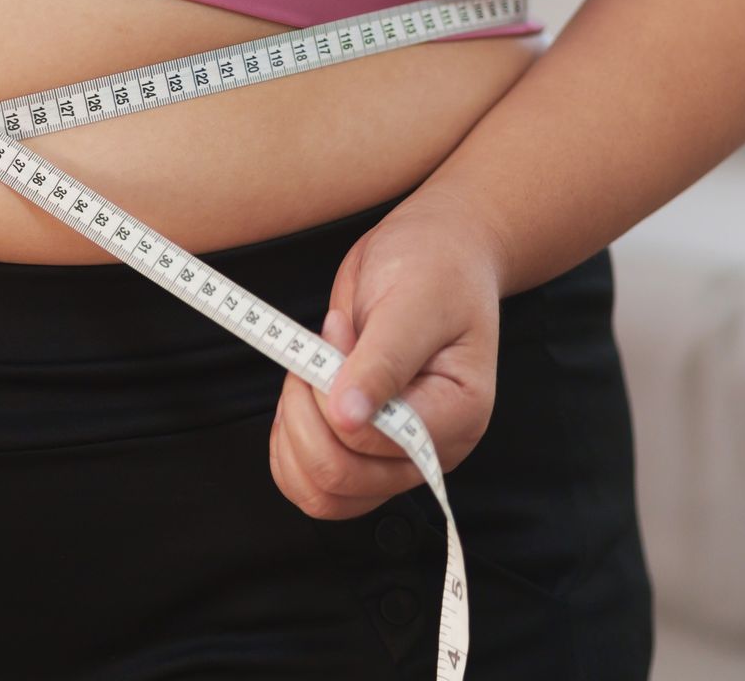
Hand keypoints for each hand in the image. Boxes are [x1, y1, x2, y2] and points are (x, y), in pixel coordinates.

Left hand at [268, 193, 505, 519]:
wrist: (436, 250)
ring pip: (321, 493)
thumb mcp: (413, 301)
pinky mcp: (365, 448)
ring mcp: (395, 454)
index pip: (372, 444)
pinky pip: (312, 482)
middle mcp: (429, 448)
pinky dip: (288, 444)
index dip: (330, 394)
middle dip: (304, 413)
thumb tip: (347, 417)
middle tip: (314, 352)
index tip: (335, 332)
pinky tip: (300, 395)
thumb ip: (380, 362)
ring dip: (292, 431)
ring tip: (310, 371)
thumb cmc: (435, 266)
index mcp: (456, 415)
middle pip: (340, 478)